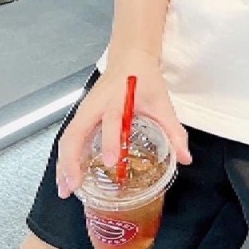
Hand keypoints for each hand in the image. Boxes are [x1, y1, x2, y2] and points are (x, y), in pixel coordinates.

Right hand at [55, 48, 191, 198]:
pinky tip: (67, 177)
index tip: (111, 162)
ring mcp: (85, 111)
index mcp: (117, 99)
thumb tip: (184, 157)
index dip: (110, 141)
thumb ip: (173, 131)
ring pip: (67, 138)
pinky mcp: (82, 116)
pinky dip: (66, 158)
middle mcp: (96, 106)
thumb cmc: (144, 79)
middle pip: (75, 133)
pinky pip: (69, 138)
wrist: (131, 59)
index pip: (112, 120)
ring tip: (65, 189)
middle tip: (74, 186)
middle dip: (71, 161)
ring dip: (64, 164)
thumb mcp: (161, 103)